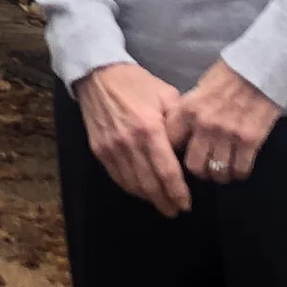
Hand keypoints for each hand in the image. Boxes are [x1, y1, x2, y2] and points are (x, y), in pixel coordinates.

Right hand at [74, 60, 189, 216]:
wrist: (99, 75)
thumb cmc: (137, 83)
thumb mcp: (167, 94)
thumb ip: (180, 123)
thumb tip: (188, 148)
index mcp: (149, 130)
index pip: (167, 172)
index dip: (178, 192)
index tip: (186, 204)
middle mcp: (129, 144)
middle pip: (150, 184)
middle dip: (165, 201)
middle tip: (176, 210)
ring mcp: (111, 149)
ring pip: (132, 185)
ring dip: (149, 198)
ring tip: (162, 204)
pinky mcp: (99, 150)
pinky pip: (117, 177)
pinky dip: (131, 189)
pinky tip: (142, 192)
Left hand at [169, 59, 280, 185]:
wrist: (262, 65)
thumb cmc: (230, 74)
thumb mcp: (200, 89)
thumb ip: (189, 112)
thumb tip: (181, 134)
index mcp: (188, 109)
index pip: (170, 143)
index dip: (174, 154)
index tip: (181, 157)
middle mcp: (205, 124)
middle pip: (193, 166)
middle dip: (199, 171)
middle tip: (205, 169)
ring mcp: (228, 134)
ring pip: (217, 172)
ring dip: (220, 175)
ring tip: (223, 170)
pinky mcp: (251, 140)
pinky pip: (241, 169)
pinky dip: (239, 173)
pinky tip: (239, 168)